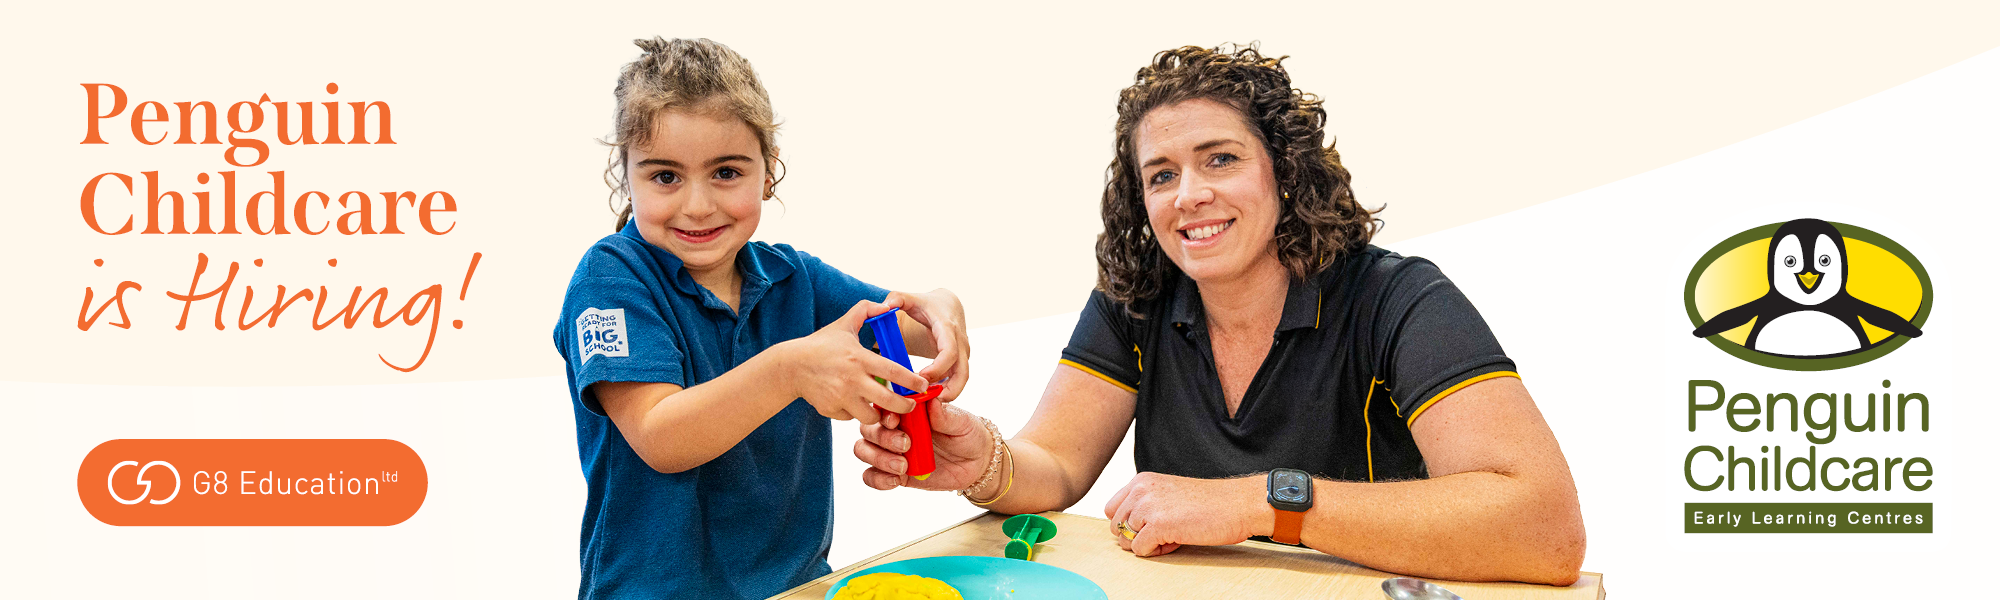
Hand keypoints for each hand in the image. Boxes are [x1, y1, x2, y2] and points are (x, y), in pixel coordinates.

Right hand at [779, 300, 928, 423]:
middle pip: (888, 401)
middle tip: (911, 404)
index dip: (912, 380)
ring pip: (870, 416)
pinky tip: (853, 404)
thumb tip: (887, 305)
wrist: (791, 366)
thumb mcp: (843, 324)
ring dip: (879, 414)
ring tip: (881, 407)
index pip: (893, 371)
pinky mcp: (830, 410)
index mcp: (859, 358)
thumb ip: (866, 310)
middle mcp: (852, 380)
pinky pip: (851, 418)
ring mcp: (841, 397)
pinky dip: (855, 413)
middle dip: (904, 406)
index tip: (924, 385)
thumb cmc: (821, 345)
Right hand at [855, 398, 993, 491]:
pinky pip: (871, 476)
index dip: (883, 413)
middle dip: (882, 437)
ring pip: (864, 450)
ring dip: (878, 458)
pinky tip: (895, 480)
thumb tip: (932, 401)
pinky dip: (877, 479)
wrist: (977, 462)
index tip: (895, 420)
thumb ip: (945, 414)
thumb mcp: (962, 422)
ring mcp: (892, 451)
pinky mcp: (894, 473)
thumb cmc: (968, 435)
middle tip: (905, 445)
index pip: (883, 406)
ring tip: (903, 466)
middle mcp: (895, 428)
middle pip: (868, 428)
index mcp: (908, 410)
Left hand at [886, 289, 969, 400]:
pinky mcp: (962, 359)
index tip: (920, 377)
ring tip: (930, 403)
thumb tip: (886, 305)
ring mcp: (963, 352)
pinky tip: (932, 396)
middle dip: (949, 389)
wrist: (948, 305)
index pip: (949, 352)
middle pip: (963, 371)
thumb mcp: (912, 299)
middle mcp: (960, 342)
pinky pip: (959, 378)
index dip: (937, 368)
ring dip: (950, 392)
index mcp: (947, 329)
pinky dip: (948, 388)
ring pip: (963, 377)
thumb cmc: (928, 304)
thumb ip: (897, 298)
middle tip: (929, 400)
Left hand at [1103, 472, 1263, 556]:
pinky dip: (1156, 552)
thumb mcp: (1168, 493)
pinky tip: (1176, 541)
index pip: (1111, 509)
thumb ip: (1146, 504)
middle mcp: (1141, 490)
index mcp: (1142, 480)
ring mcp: (1148, 507)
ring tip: (1173, 535)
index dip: (1129, 523)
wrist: (1238, 504)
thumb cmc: (1210, 502)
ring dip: (1147, 544)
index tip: (1151, 524)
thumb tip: (1126, 529)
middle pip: (1116, 527)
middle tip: (1164, 532)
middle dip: (1136, 536)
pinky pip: (1140, 549)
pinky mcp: (1158, 525)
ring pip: (1126, 540)